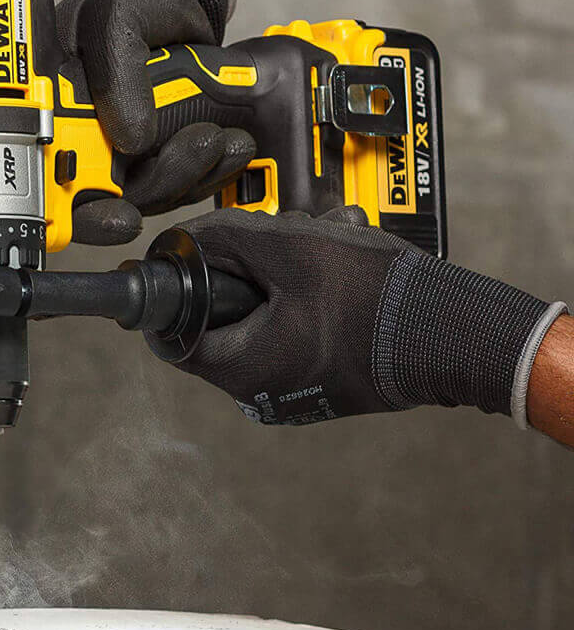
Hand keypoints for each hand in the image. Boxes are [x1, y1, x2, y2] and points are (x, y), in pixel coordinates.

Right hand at [58, 0, 253, 245]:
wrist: (176, 7)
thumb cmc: (135, 5)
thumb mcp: (118, 13)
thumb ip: (118, 66)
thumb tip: (133, 140)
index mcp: (47, 113)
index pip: (48, 181)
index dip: (77, 210)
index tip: (118, 212)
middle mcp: (76, 145)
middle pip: (106, 204)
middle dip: (155, 189)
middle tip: (199, 145)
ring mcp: (117, 160)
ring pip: (149, 199)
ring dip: (190, 176)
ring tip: (221, 136)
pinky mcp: (156, 164)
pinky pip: (180, 188)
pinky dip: (210, 174)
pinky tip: (233, 148)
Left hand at [172, 207, 565, 426]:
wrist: (453, 333)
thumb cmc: (371, 295)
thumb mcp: (287, 249)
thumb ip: (224, 239)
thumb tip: (183, 237)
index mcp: (241, 369)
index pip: (175, 331)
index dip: (177, 286)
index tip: (187, 255)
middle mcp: (261, 392)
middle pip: (223, 317)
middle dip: (243, 269)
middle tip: (273, 238)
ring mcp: (294, 390)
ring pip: (264, 318)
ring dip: (281, 274)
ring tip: (321, 241)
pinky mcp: (323, 381)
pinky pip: (295, 331)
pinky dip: (306, 296)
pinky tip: (340, 264)